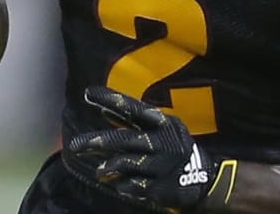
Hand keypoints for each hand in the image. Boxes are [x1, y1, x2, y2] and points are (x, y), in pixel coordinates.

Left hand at [62, 86, 237, 211]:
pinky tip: (119, 185)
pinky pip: (135, 185)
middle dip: (98, 141)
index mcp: (162, 123)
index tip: (87, 93)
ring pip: (127, 162)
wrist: (204, 179)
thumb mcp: (163, 129)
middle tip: (74, 146)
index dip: (110, 99)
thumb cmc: (176, 148)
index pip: (132, 108)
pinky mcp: (162, 186)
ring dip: (108, 167)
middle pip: (124, 139)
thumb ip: (135, 122)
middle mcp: (162, 141)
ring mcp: (162, 164)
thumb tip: (103, 112)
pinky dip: (124, 185)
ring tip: (98, 171)